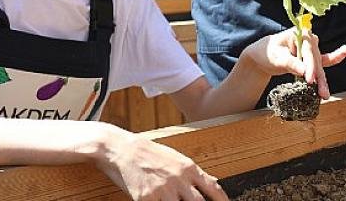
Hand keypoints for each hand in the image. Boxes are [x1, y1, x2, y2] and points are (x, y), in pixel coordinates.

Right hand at [96, 125, 227, 200]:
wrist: (122, 149)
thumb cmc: (150, 154)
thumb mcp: (177, 159)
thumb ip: (194, 173)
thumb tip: (213, 182)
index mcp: (189, 168)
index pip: (213, 188)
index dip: (222, 200)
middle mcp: (179, 179)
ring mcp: (163, 189)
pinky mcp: (146, 198)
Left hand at [244, 29, 345, 98]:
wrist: (263, 55)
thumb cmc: (268, 52)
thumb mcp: (276, 57)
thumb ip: (291, 63)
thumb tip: (304, 72)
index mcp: (301, 34)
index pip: (309, 53)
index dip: (311, 67)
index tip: (310, 80)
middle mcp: (310, 39)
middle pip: (317, 61)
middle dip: (319, 78)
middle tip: (321, 93)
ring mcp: (313, 48)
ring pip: (320, 66)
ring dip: (323, 79)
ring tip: (325, 94)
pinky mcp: (313, 57)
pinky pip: (325, 61)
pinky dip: (337, 58)